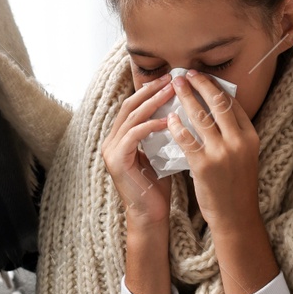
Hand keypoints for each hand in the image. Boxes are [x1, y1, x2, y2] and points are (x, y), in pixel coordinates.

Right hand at [101, 75, 175, 231]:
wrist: (150, 215)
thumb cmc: (158, 187)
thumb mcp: (159, 153)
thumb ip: (162, 134)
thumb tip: (181, 111)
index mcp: (120, 138)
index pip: (134, 106)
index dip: (151, 91)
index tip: (172, 80)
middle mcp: (111, 141)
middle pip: (130, 106)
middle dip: (152, 90)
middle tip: (172, 78)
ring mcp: (111, 150)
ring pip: (132, 116)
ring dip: (153, 102)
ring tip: (172, 91)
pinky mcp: (116, 160)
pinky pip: (134, 135)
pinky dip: (151, 125)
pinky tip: (168, 120)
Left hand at [168, 70, 259, 232]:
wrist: (235, 216)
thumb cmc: (236, 185)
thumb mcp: (243, 155)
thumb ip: (233, 133)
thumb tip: (215, 107)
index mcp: (250, 136)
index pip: (232, 103)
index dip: (214, 86)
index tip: (201, 77)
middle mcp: (238, 141)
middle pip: (217, 102)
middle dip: (199, 84)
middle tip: (185, 74)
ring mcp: (221, 153)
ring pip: (200, 116)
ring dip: (185, 97)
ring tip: (174, 86)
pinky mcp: (204, 166)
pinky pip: (186, 138)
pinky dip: (176, 125)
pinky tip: (169, 117)